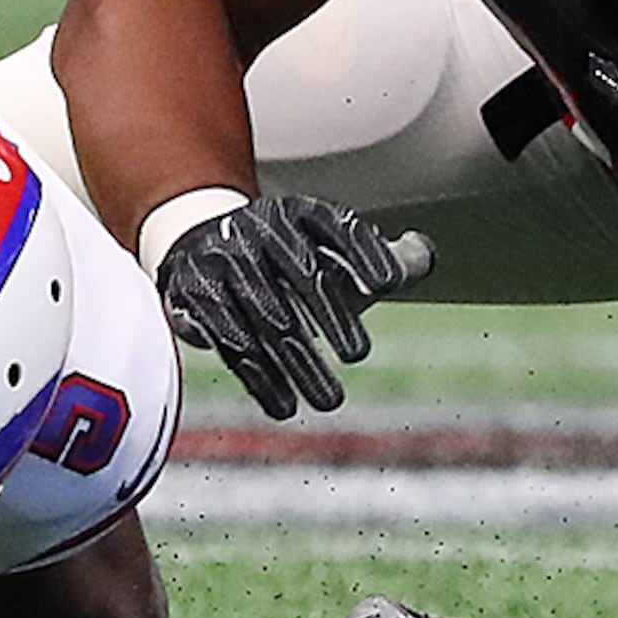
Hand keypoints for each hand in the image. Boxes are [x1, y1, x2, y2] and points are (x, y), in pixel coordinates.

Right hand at [156, 195, 433, 418]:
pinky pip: (229, 341)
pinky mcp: (192, 296)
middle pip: (303, 273)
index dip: (365, 252)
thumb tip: (425, 256)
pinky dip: (259, 378)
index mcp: (301, 213)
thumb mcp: (331, 247)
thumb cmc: (287, 254)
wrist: (200, 243)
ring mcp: (224, 260)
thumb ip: (384, 255)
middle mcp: (261, 229)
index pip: (339, 226)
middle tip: (360, 354)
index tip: (390, 284)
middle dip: (333, 316)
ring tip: (331, 401)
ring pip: (267, 316)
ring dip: (299, 363)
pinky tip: (284, 405)